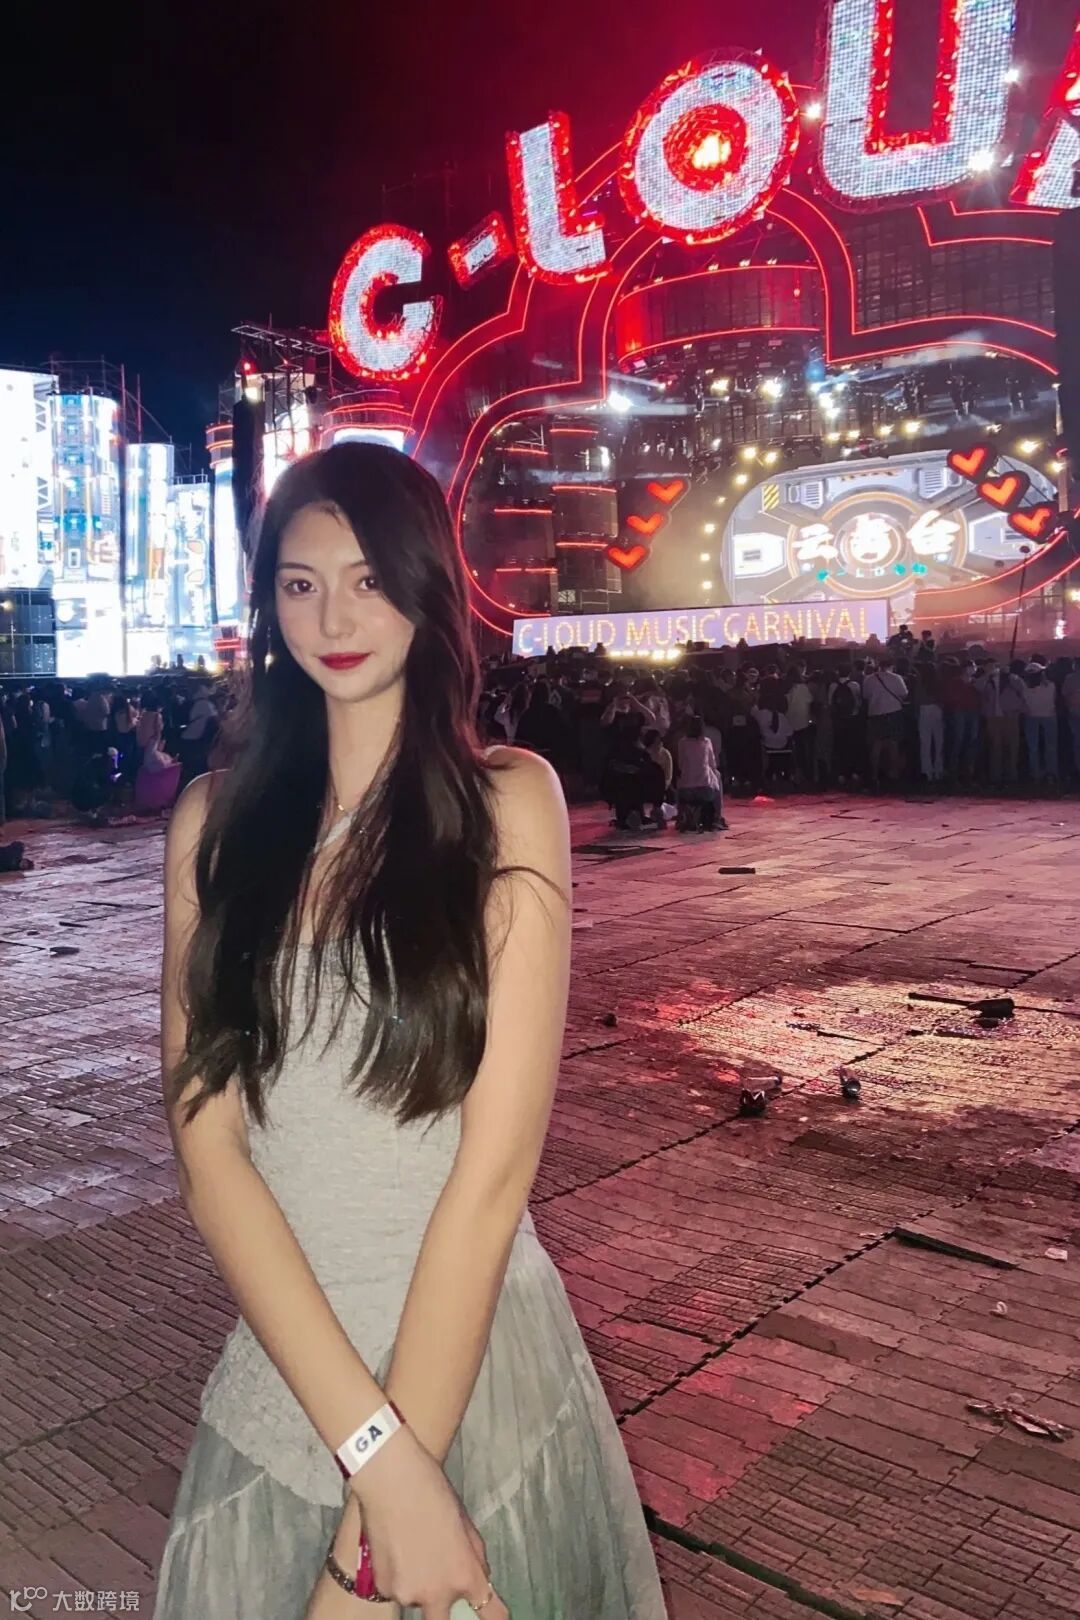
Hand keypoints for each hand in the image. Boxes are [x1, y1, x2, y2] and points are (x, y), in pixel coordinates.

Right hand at [349, 1428, 509, 1618]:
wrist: (391, 1480)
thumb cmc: (433, 1493)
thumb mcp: (466, 1524)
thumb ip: (474, 1557)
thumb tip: (478, 1578)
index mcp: (464, 1575)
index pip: (489, 1612)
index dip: (494, 1616)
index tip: (496, 1617)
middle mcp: (436, 1593)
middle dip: (443, 1607)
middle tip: (436, 1579)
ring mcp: (407, 1593)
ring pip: (416, 1598)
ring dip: (417, 1583)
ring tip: (410, 1547)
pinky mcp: (383, 1588)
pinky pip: (395, 1589)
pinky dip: (397, 1576)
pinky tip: (395, 1547)